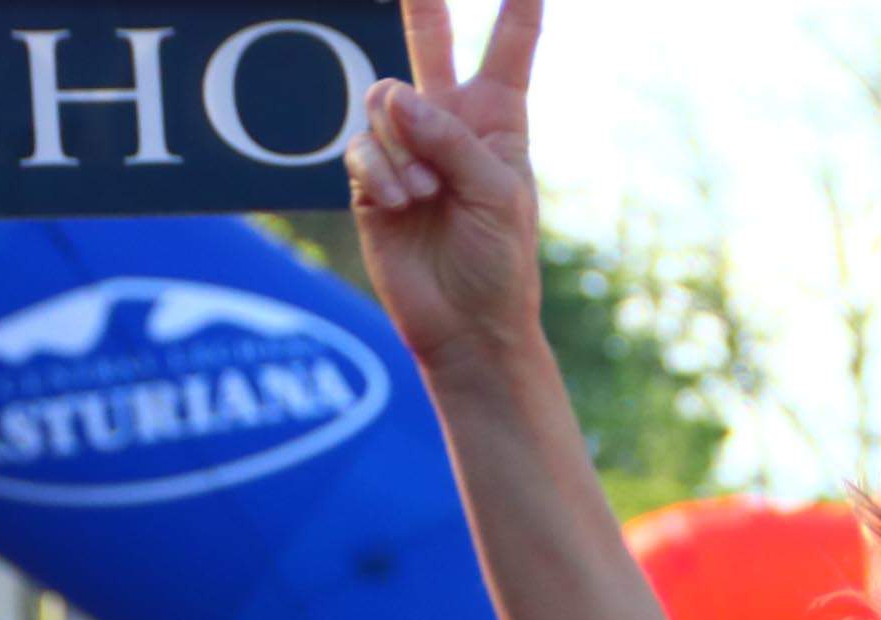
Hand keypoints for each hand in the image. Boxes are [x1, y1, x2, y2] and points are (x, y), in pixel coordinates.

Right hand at [349, 0, 549, 374]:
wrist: (465, 326)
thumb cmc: (498, 261)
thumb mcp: (496, 192)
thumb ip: (450, 138)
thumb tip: (393, 97)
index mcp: (497, 117)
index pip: (510, 46)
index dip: (519, 6)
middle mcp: (448, 123)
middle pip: (430, 44)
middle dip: (421, 4)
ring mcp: (405, 149)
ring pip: (384, 103)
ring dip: (405, 148)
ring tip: (426, 195)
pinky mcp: (371, 181)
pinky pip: (361, 148)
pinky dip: (382, 174)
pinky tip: (403, 204)